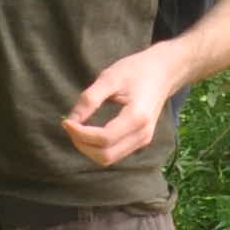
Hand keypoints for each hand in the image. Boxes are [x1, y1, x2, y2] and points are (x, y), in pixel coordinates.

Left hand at [59, 42, 194, 165]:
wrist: (163, 72)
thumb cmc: (136, 70)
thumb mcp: (110, 77)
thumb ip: (90, 99)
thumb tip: (71, 120)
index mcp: (137, 117)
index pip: (103, 139)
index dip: (80, 134)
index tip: (66, 121)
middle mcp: (143, 134)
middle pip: (105, 156)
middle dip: (82, 144)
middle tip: (70, 125)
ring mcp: (143, 140)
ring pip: (109, 159)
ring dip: (88, 148)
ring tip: (77, 129)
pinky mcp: (140, 141)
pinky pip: (114, 154)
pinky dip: (97, 148)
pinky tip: (89, 132)